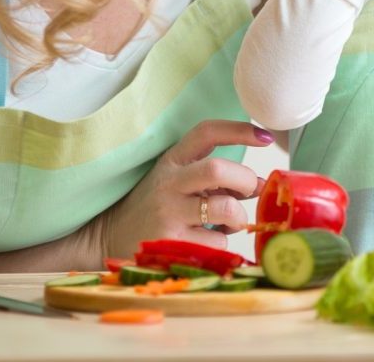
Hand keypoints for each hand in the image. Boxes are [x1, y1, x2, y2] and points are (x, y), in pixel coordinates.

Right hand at [95, 120, 272, 258]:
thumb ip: (215, 180)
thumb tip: (259, 186)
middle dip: (244, 179)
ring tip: (230, 222)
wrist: (108, 237)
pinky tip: (208, 242)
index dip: (239, 130)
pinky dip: (223, 242)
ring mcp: (168, 213)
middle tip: (249, 190)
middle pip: (217, 169)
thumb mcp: (177, 181)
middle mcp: (169, 183)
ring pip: (224, 209)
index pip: (206, 133)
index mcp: (172, 161)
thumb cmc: (154, 207)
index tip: (265, 137)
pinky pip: (217, 241)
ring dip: (238, 217)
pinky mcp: (170, 243)